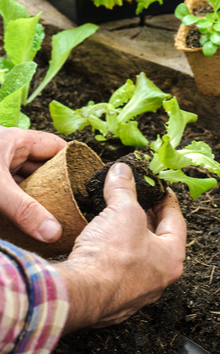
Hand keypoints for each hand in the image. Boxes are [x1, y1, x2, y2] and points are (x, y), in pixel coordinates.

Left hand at [0, 126, 65, 242]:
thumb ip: (24, 210)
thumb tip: (53, 232)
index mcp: (18, 141)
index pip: (57, 147)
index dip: (74, 162)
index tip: (86, 183)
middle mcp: (11, 152)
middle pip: (45, 167)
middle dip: (57, 185)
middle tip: (73, 205)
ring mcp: (1, 167)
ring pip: (29, 181)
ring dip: (39, 196)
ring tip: (57, 214)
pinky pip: (14, 192)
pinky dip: (22, 203)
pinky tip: (31, 218)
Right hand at [54, 163, 185, 332]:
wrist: (81, 292)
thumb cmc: (111, 257)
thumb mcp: (122, 211)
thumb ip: (124, 188)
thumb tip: (121, 171)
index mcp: (170, 258)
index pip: (176, 222)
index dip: (167, 201)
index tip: (160, 191)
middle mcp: (157, 278)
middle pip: (157, 239)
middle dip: (147, 217)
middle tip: (138, 201)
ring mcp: (136, 290)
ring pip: (137, 255)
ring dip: (129, 235)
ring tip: (118, 217)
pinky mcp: (115, 295)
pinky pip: (119, 268)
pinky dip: (115, 252)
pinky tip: (103, 241)